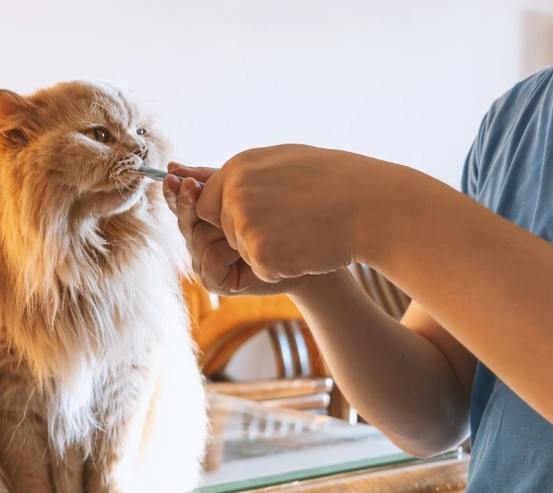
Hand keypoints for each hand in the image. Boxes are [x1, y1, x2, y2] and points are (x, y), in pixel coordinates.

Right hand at [162, 162, 300, 295]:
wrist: (303, 249)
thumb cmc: (276, 217)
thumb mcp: (241, 191)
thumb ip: (210, 181)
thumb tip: (172, 165)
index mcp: (202, 219)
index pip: (180, 203)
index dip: (175, 191)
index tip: (174, 175)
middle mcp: (199, 241)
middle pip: (184, 220)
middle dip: (188, 203)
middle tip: (191, 186)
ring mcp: (203, 262)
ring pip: (197, 238)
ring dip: (220, 229)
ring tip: (245, 227)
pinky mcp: (213, 281)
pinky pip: (210, 257)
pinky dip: (226, 252)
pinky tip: (245, 251)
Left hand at [194, 145, 405, 282]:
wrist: (376, 206)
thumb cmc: (333, 182)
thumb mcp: (279, 162)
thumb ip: (230, 173)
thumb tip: (177, 173)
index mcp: (238, 168)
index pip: (205, 203)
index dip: (229, 214)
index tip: (262, 211)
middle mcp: (235, 193)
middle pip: (218, 231)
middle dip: (245, 234)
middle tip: (288, 220)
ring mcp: (247, 225)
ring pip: (239, 252)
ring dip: (267, 249)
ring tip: (303, 229)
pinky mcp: (261, 255)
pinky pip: (260, 270)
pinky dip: (282, 266)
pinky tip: (307, 246)